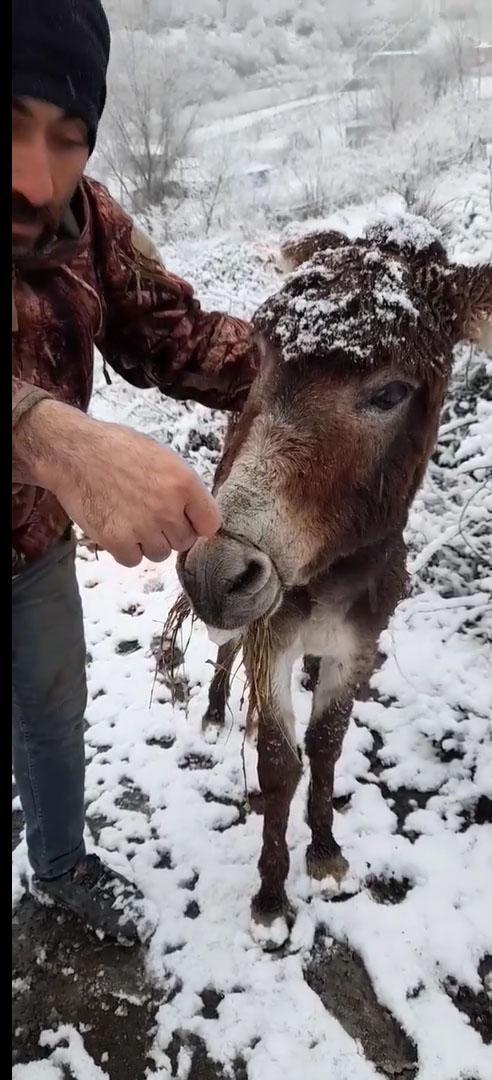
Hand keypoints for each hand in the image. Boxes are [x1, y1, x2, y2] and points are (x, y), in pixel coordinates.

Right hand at [14, 399, 220, 566]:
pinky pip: (133, 561)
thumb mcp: (162, 457)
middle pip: (184, 542)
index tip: (185, 519)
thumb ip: (183, 488)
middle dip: (170, 533)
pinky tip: (116, 527)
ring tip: (130, 518)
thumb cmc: (118, 449)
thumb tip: (196, 516)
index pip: (210, 524)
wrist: (74, 452)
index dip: (197, 523)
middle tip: (149, 514)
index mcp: (184, 482)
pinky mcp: (117, 540)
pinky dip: (125, 550)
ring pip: (160, 554)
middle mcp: (168, 507)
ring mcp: (143, 526)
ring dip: (147, 543)